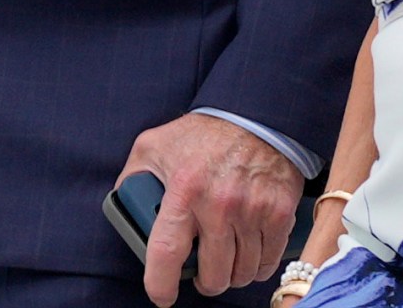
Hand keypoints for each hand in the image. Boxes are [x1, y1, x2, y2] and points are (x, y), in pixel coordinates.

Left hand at [118, 113, 304, 305]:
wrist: (255, 113)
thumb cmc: (203, 132)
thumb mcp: (155, 145)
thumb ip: (134, 175)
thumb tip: (123, 201)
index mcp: (184, 190)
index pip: (167, 253)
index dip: (161, 284)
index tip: (162, 296)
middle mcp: (219, 205)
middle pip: (213, 274)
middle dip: (203, 282)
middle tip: (199, 275)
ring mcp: (253, 212)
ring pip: (242, 273)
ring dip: (231, 276)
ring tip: (224, 265)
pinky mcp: (279, 214)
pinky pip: (268, 262)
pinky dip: (257, 267)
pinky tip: (248, 257)